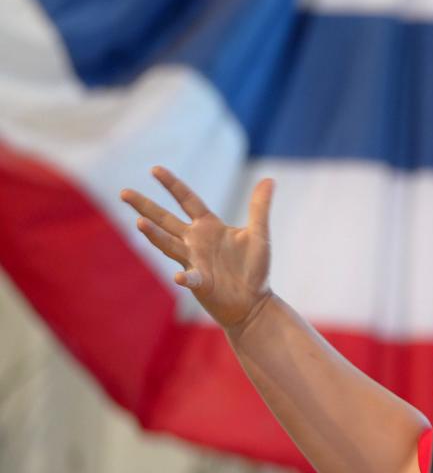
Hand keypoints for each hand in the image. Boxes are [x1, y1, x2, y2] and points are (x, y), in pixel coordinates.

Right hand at [121, 167, 274, 333]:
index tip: (155, 169)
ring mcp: (194, 262)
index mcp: (209, 226)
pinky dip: (185, 277)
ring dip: (154, 235)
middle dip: (145, 206)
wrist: (254, 302)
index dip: (172, 185)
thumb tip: (269, 179)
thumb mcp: (259, 234)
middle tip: (123, 192)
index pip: (187, 200)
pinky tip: (180, 277)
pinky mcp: (199, 283)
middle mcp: (195, 242)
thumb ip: (259, 208)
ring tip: (139, 223)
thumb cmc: (254, 269)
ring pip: (169, 245)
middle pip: (166, 219)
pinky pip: (189, 278)